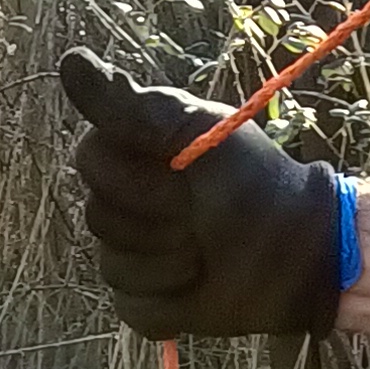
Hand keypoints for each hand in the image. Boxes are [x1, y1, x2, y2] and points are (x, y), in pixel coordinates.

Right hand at [57, 52, 344, 347]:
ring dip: (171, 259)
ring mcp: (131, 254)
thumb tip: (68, 62)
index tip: (184, 171)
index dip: (138, 174)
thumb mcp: (195, 131)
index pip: (90, 162)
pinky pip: (133, 306)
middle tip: (202, 212)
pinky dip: (171, 300)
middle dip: (161, 218)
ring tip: (207, 250)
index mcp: (130, 154)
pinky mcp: (146, 302)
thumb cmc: (253, 181)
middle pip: (98, 216)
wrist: (300, 249)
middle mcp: (123, 203)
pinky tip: (200, 283)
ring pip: (114, 265)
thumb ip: (128, 104)